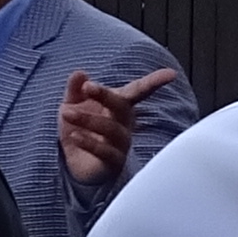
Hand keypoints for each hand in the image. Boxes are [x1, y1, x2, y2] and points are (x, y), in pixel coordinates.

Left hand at [59, 67, 176, 190]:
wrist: (76, 163)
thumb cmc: (81, 129)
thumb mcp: (73, 104)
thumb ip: (75, 89)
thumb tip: (79, 73)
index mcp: (119, 105)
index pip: (139, 91)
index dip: (154, 82)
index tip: (170, 74)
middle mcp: (124, 123)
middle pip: (122, 107)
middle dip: (106, 95)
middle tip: (87, 87)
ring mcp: (121, 143)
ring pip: (112, 129)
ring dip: (88, 119)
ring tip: (67, 113)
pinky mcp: (113, 162)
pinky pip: (105, 152)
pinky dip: (89, 143)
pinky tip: (75, 136)